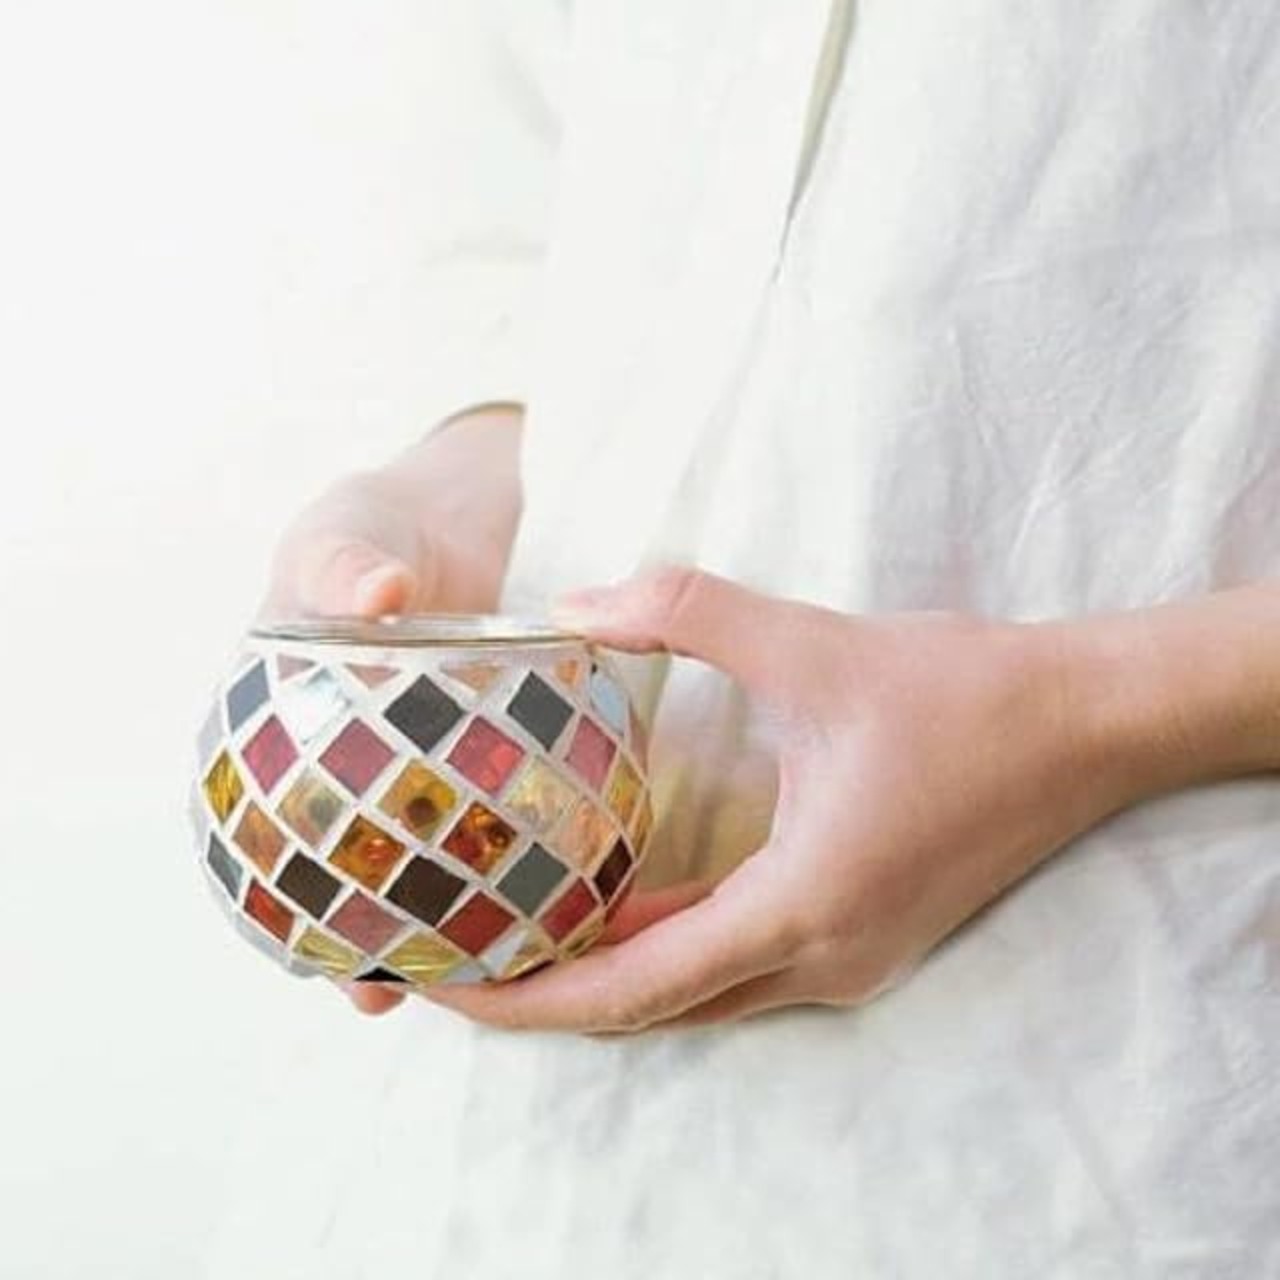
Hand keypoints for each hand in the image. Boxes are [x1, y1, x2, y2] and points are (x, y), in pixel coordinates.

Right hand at [260, 403, 523, 1014]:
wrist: (442, 508)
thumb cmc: (374, 525)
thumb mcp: (343, 532)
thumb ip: (345, 563)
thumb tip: (375, 596)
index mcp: (291, 734)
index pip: (274, 833)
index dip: (286, 901)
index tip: (313, 957)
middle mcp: (353, 766)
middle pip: (349, 865)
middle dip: (366, 932)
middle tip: (390, 994)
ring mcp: (420, 768)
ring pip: (425, 852)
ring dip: (445, 907)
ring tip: (483, 968)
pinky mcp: (481, 752)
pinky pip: (488, 806)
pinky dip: (505, 843)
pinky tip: (545, 882)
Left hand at [423, 567, 1143, 1031]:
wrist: (1086, 724)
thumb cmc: (964, 693)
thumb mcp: (814, 643)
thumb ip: (687, 612)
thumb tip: (578, 601)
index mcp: (802, 908)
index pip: (632, 989)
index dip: (527, 998)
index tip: (445, 985)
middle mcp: (823, 959)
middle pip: (652, 1008)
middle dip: (548, 992)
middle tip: (456, 953)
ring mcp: (848, 957)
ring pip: (697, 992)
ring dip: (609, 970)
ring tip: (519, 931)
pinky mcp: (862, 933)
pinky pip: (740, 962)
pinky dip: (670, 945)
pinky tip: (621, 903)